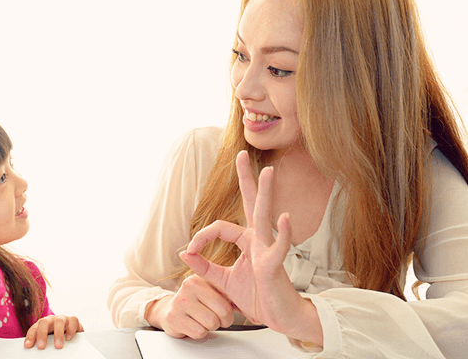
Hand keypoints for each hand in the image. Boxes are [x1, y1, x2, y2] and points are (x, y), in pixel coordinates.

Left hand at [24, 315, 83, 348]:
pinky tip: (69, 338)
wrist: (71, 330)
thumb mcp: (48, 341)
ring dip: (58, 334)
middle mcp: (51, 320)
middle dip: (42, 334)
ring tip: (58, 346)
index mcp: (42, 324)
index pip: (34, 328)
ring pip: (59, 321)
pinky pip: (73, 321)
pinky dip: (71, 329)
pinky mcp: (73, 320)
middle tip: (41, 347)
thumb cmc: (56, 337)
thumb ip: (43, 345)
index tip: (28, 346)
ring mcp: (62, 319)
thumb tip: (38, 356)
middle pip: (44, 322)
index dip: (30, 336)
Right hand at [144, 275, 236, 338]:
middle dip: (223, 320)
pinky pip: (199, 332)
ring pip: (211, 323)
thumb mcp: (212, 292)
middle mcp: (189, 287)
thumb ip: (229, 295)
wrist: (170, 310)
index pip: (227, 297)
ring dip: (210, 327)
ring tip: (203, 320)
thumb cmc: (197, 302)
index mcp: (201, 278)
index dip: (229, 309)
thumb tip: (250, 307)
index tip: (225, 309)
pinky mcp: (174, 317)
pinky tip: (194, 324)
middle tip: (215, 317)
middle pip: (223, 312)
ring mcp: (180, 302)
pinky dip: (200, 333)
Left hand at [179, 151, 321, 344]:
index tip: (190, 251)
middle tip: (242, 153)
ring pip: (264, 217)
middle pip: (251, 204)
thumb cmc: (257, 296)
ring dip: (265, 194)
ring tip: (268, 172)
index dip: (201, 236)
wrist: (279, 317)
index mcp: (247, 241)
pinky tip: (285, 218)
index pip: (220, 227)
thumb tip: (184, 253)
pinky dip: (284, 233)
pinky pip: (280, 247)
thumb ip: (205, 267)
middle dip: (246, 179)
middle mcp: (259, 240)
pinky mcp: (275, 265)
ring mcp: (269, 250)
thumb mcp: (223, 281)